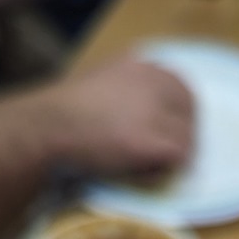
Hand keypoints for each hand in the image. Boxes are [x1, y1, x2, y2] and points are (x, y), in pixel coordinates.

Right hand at [42, 55, 193, 175]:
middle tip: (165, 157)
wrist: (48, 124)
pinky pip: (177, 159)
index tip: (168, 134)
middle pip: (190, 113)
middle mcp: (155, 81)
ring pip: (187, 139)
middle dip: (183, 135)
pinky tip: (138, 173)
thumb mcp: (102, 81)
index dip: (179, 116)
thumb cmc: (64, 110)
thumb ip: (128, 89)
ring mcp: (156, 110)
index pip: (181, 89)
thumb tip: (147, 113)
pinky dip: (161, 171)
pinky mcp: (154, 140)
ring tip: (142, 166)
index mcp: (142, 65)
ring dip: (170, 156)